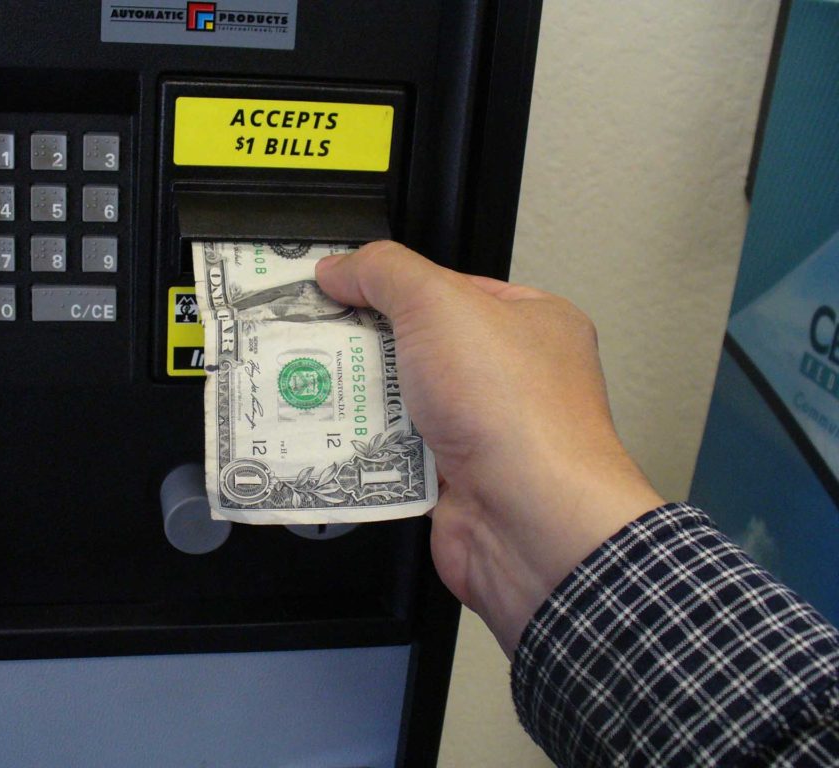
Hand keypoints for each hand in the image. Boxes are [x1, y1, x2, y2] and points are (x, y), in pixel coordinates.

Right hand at [317, 241, 663, 655]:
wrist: (528, 521)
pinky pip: (398, 454)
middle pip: (423, 345)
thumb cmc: (511, 409)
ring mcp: (488, 431)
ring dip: (363, 399)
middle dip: (368, 344)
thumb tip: (339, 267)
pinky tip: (332, 434)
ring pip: (406, 402)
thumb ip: (385, 273)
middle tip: (313, 335)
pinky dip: (367, 447)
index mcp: (533, 322)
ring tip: (309, 383)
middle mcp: (516, 376)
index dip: (395, 284)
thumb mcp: (439, 305)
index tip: (340, 285)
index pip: (452, 288)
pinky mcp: (457, 479)